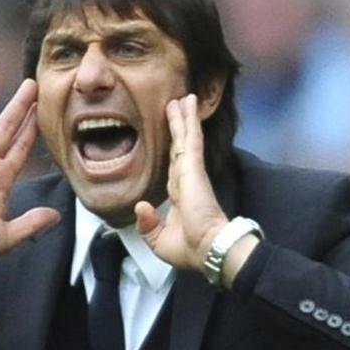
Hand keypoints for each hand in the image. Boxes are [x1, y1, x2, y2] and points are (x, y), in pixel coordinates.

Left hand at [135, 94, 229, 272]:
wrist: (208, 251)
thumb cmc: (190, 250)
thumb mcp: (159, 241)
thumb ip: (148, 224)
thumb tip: (141, 205)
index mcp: (179, 197)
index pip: (174, 166)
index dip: (174, 149)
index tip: (174, 135)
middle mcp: (186, 181)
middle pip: (180, 147)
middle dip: (178, 126)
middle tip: (177, 104)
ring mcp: (191, 174)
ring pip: (186, 139)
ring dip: (184, 118)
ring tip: (184, 98)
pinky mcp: (194, 170)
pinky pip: (191, 141)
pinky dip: (189, 123)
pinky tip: (189, 106)